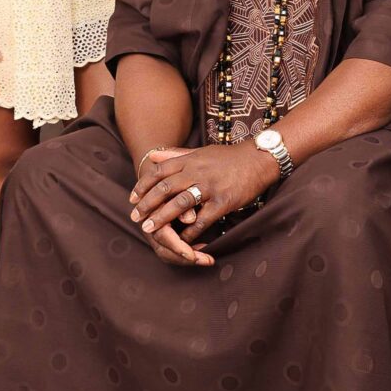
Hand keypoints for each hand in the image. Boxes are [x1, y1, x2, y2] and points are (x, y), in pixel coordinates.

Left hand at [130, 142, 278, 265]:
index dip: (143, 186)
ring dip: (162, 218)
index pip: (158, 172)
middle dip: (147, 204)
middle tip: (135, 217)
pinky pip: (202, 219)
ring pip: (180, 204)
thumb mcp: (200, 151)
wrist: (258, 160)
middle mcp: (197, 172)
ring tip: (149, 229)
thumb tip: (151, 155)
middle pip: (165, 188)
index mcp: (189, 160)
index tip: (132, 198)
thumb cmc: (228, 157)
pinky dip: (190, 230)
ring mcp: (210, 187)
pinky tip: (182, 239)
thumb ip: (175, 154)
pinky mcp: (223, 201)